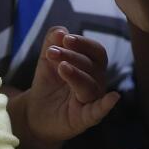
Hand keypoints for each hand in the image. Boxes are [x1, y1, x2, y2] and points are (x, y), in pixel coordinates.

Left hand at [21, 26, 119, 144]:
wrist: (35, 112)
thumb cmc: (47, 84)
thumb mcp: (47, 59)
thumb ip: (52, 42)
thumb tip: (61, 30)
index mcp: (92, 66)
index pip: (96, 51)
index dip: (83, 43)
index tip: (65, 38)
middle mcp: (96, 82)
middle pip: (93, 66)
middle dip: (73, 56)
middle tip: (52, 52)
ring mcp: (92, 101)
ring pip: (91, 85)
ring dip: (76, 74)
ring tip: (61, 67)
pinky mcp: (85, 119)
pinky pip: (98, 111)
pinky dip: (106, 105)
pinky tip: (114, 97)